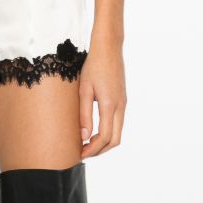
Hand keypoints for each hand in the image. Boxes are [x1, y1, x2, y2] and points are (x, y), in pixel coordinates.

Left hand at [79, 31, 125, 157]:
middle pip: (115, 140)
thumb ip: (84, 114)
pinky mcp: (122, 100)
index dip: (93, 150)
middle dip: (100, 151)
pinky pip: (117, 123)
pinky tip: (94, 131)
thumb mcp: (84, 90)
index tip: (80, 154)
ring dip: (104, 143)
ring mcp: (123, 104)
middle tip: (83, 153)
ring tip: (86, 144)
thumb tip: (84, 137)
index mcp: (110, 105)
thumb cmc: (93, 66)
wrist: (109, 48)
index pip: (104, 137)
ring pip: (118, 133)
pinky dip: (107, 133)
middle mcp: (120, 107)